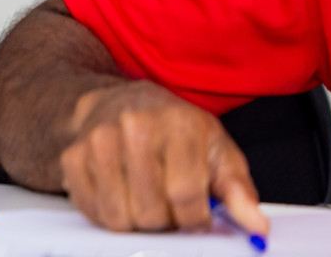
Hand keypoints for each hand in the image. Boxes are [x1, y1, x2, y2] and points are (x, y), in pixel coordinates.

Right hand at [59, 80, 267, 236]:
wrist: (114, 103)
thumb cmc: (173, 130)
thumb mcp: (215, 149)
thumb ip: (238, 190)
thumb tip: (258, 227)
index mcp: (178, 122)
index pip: (187, 195)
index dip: (195, 219)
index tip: (197, 216)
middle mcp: (133, 126)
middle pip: (152, 212)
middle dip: (166, 221)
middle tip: (169, 205)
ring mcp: (98, 141)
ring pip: (121, 218)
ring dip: (137, 222)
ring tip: (146, 201)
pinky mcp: (72, 157)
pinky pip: (94, 212)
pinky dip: (110, 216)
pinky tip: (121, 196)